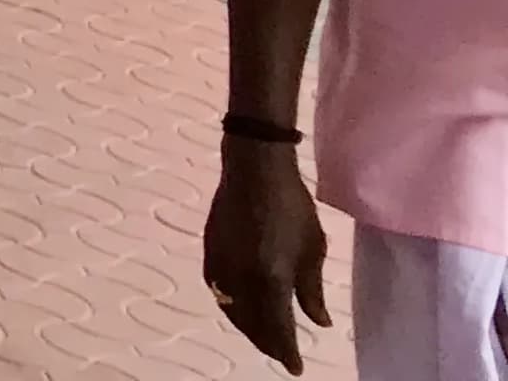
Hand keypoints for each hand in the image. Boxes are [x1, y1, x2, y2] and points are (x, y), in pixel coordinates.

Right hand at [200, 143, 328, 372]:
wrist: (254, 168)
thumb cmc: (292, 206)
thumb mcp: (312, 249)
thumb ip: (311, 289)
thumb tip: (320, 321)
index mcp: (270, 278)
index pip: (278, 328)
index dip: (286, 351)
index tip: (296, 368)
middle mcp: (241, 277)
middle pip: (251, 323)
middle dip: (267, 343)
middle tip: (282, 353)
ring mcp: (221, 264)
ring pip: (231, 309)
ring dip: (247, 327)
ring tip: (263, 335)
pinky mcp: (209, 250)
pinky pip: (218, 290)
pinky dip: (230, 305)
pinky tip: (239, 305)